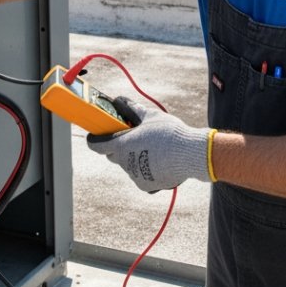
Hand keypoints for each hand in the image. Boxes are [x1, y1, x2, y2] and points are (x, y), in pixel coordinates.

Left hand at [86, 97, 212, 192]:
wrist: (190, 154)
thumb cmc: (168, 132)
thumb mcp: (150, 116)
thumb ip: (132, 109)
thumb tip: (119, 100)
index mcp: (121, 145)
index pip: (96, 145)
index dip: (95, 138)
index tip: (97, 134)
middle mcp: (124, 163)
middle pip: (113, 155)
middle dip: (118, 146)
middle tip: (132, 137)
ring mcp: (135, 176)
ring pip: (128, 165)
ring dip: (134, 158)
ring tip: (153, 149)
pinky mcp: (147, 186)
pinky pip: (141, 177)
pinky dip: (146, 170)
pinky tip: (160, 162)